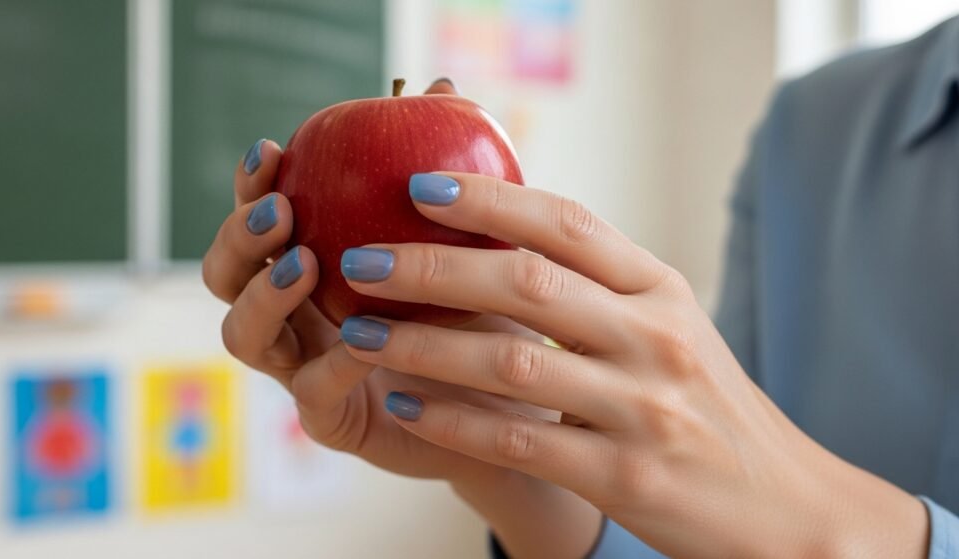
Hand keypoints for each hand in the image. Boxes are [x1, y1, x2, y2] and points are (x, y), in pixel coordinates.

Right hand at [202, 82, 602, 558]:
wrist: (515, 398)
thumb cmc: (486, 307)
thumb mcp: (472, 234)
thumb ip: (444, 168)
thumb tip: (442, 86)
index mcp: (315, 263)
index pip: (262, 218)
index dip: (252, 183)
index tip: (273, 150)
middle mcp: (297, 313)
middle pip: (225, 276)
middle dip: (238, 237)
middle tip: (281, 211)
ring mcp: (305, 367)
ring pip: (244, 337)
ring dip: (264, 296)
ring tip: (303, 264)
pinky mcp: (333, 419)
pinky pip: (312, 391)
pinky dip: (335, 359)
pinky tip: (366, 338)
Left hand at [340, 172, 929, 557]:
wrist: (786, 508)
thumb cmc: (708, 408)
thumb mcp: (670, 329)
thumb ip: (601, 286)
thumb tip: (503, 235)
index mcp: (661, 291)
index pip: (568, 224)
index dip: (491, 200)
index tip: (419, 186)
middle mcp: (654, 339)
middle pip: (527, 282)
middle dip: (432, 268)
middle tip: (361, 258)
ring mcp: (641, 409)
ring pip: (510, 362)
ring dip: (423, 345)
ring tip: (358, 332)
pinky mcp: (625, 476)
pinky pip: (519, 441)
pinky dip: (454, 421)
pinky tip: (405, 403)